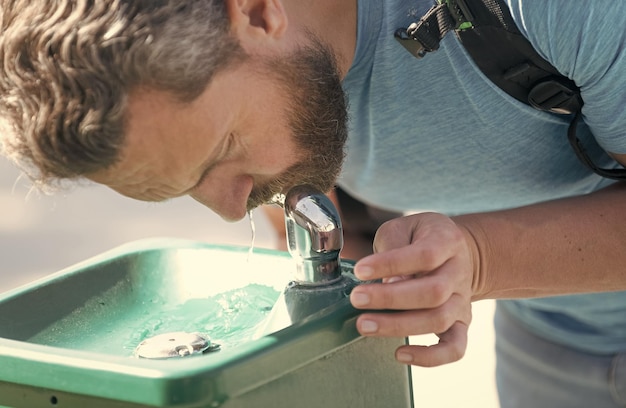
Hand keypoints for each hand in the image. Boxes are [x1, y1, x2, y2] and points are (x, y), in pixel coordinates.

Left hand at [349, 212, 475, 366]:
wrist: (458, 253)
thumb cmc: (420, 239)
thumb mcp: (404, 228)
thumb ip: (393, 247)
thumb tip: (387, 282)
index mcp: (447, 242)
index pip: (424, 255)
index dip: (391, 264)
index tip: (360, 270)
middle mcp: (459, 273)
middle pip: (433, 292)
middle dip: (391, 299)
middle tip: (356, 299)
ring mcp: (462, 301)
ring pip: (439, 319)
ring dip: (399, 326)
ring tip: (365, 325)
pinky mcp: (461, 324)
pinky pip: (454, 348)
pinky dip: (429, 357)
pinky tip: (400, 354)